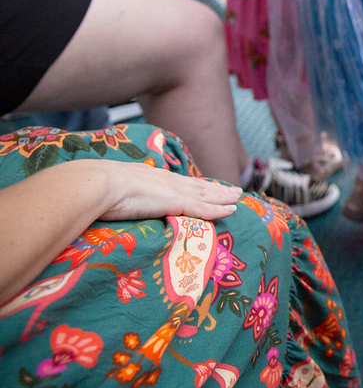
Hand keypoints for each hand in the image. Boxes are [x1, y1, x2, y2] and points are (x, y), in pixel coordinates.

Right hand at [94, 160, 241, 221]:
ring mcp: (174, 192)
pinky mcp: (177, 203)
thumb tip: (115, 198)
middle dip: (218, 189)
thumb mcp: (115, 188)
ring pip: (207, 195)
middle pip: (200, 186)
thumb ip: (122, 192)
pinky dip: (219, 209)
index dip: (197, 185)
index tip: (209, 185)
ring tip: (238, 197)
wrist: (99, 184)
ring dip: (224, 197)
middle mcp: (168, 181)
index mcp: (154, 177)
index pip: (182, 182)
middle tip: (234, 190)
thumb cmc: (99, 188)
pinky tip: (231, 210)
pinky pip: (204, 208)